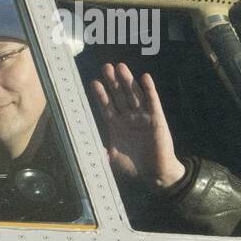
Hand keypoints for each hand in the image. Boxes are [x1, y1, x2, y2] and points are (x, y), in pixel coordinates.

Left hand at [88, 63, 186, 191]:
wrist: (155, 174)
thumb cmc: (133, 166)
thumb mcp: (111, 159)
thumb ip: (98, 152)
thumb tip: (83, 149)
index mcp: (116, 126)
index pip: (106, 106)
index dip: (100, 94)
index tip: (93, 82)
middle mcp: (129, 118)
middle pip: (119, 96)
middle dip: (112, 82)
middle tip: (105, 67)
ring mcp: (143, 117)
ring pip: (134, 95)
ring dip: (128, 81)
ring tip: (120, 67)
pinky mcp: (157, 119)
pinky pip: (153, 102)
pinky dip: (149, 89)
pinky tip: (145, 77)